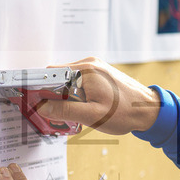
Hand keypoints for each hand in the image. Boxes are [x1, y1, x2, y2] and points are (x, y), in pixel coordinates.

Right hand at [36, 57, 161, 134]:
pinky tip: (81, 108)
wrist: (149, 110)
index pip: (50, 74)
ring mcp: (95, 68)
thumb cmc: (126, 112)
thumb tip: (42, 107)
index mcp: (86, 71)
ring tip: (73, 113)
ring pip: (67, 80)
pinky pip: (78, 81)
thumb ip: (65, 110)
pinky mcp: (99, 74)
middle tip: (53, 113)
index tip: (31, 100)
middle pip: (57, 77)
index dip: (38, 88)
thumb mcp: (92, 115)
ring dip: (64, 96)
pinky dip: (74, 94)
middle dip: (52, 95)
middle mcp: (89, 64)